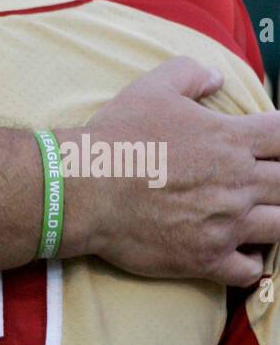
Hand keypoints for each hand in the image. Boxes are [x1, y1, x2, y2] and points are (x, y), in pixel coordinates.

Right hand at [67, 57, 279, 285]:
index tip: (274, 144)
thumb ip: (190, 73)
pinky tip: (242, 250)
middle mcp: (237, 183)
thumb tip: (216, 76)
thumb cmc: (117, 137)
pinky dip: (252, 262)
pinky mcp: (206, 258)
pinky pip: (250, 270)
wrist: (84, 189)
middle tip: (265, 180)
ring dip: (273, 218)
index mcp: (230, 139)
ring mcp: (225, 225)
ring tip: (260, 213)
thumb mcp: (152, 88)